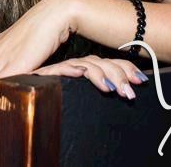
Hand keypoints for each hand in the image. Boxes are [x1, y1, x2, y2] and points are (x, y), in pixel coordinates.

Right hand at [33, 55, 147, 98]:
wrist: (30, 107)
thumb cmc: (57, 109)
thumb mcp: (86, 101)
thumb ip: (100, 91)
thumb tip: (125, 93)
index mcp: (84, 71)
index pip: (106, 63)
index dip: (124, 68)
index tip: (140, 79)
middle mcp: (73, 68)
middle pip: (98, 62)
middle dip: (118, 74)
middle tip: (130, 91)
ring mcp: (60, 71)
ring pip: (84, 65)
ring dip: (101, 75)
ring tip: (113, 88)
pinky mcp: (45, 76)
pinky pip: (60, 69)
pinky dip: (71, 69)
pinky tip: (81, 73)